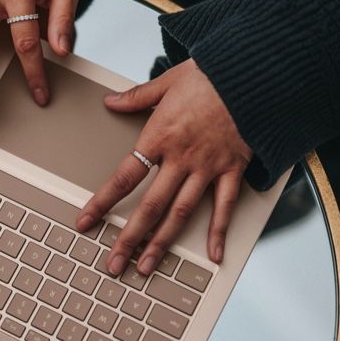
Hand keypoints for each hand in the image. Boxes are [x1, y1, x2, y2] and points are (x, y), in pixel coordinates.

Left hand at [76, 58, 252, 275]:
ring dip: (162, 243)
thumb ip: (136, 97)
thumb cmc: (210, 74)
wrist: (254, 73)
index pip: (123, 177)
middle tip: (114, 263)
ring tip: (147, 266)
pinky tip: (213, 254)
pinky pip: (225, 206)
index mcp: (159, 137)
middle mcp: (180, 159)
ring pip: (180, 213)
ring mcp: (207, 168)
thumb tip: (110, 100)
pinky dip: (219, 231)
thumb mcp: (167, 81)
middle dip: (129, 238)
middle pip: (149, 206)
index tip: (85, 221)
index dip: (102, 202)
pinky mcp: (233, 170)